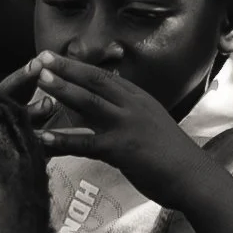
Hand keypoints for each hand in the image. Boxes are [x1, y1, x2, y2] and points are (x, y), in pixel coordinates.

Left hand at [30, 55, 216, 208]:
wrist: (193, 176)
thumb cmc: (172, 154)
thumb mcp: (152, 122)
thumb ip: (131, 111)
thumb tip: (112, 102)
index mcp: (139, 98)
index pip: (104, 76)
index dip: (79, 67)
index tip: (58, 58)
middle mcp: (133, 105)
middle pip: (94, 80)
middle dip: (66, 68)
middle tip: (41, 57)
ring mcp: (127, 125)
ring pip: (89, 102)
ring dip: (62, 89)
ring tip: (39, 79)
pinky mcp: (121, 149)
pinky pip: (86, 142)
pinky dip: (62, 140)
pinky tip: (42, 138)